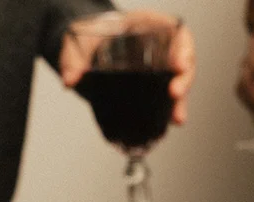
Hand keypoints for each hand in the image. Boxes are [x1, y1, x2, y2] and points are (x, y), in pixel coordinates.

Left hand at [59, 10, 195, 124]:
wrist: (88, 48)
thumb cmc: (92, 35)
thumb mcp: (81, 41)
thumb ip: (73, 59)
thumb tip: (70, 79)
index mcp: (148, 25)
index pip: (175, 33)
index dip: (182, 48)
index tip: (180, 64)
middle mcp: (159, 45)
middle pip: (183, 59)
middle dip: (184, 78)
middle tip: (175, 93)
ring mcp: (159, 66)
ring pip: (178, 81)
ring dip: (180, 101)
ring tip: (177, 118)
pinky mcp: (154, 84)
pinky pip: (166, 97)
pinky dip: (169, 110)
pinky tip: (171, 123)